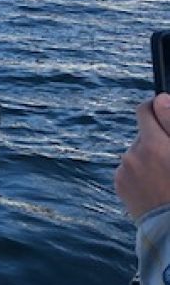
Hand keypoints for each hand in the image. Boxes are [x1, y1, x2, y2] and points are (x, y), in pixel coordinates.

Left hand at [115, 94, 169, 219]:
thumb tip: (160, 99)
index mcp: (154, 145)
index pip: (145, 110)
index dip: (157, 107)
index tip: (164, 110)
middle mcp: (134, 156)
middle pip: (144, 134)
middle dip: (158, 139)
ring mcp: (124, 172)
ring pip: (138, 152)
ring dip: (150, 157)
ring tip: (167, 177)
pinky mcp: (120, 185)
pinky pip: (130, 168)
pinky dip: (141, 172)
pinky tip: (156, 186)